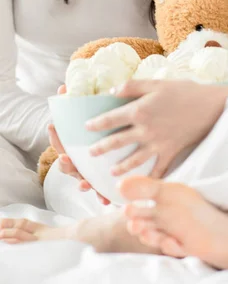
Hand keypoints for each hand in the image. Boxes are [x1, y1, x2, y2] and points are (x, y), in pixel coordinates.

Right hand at [51, 85, 109, 204]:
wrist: (114, 140)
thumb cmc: (97, 127)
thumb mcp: (89, 113)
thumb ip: (75, 101)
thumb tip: (63, 87)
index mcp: (74, 144)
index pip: (59, 139)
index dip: (55, 134)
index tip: (52, 126)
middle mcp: (78, 160)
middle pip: (67, 164)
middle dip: (65, 163)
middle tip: (66, 159)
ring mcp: (88, 172)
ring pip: (82, 179)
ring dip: (83, 183)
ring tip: (86, 184)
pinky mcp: (101, 181)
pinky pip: (101, 190)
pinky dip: (102, 196)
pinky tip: (108, 200)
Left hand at [86, 79, 227, 177]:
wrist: (210, 107)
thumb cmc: (184, 91)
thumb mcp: (156, 83)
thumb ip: (132, 86)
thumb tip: (111, 91)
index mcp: (139, 110)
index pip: (110, 119)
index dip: (96, 124)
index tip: (86, 127)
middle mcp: (145, 130)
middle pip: (117, 142)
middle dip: (101, 148)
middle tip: (90, 153)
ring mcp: (157, 144)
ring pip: (133, 160)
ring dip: (120, 167)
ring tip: (111, 171)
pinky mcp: (170, 152)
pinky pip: (157, 169)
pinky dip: (149, 178)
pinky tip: (142, 184)